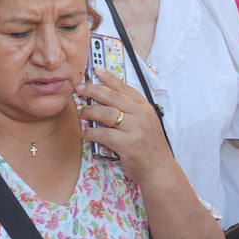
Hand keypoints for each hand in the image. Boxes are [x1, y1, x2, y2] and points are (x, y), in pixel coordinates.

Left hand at [78, 68, 172, 182]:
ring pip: (106, 114)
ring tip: (81, 113)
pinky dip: (91, 132)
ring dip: (89, 112)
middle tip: (79, 89)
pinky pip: (103, 134)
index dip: (109, 77)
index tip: (97, 70)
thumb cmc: (149, 146)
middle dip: (93, 90)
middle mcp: (141, 115)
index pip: (125, 87)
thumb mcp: (145, 123)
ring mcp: (135, 129)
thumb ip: (131, 110)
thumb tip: (106, 99)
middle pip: (112, 97)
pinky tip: (85, 133)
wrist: (159, 169)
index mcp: (144, 108)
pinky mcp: (128, 144)